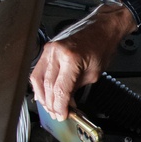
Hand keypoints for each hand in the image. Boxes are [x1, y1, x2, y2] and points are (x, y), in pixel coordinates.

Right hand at [29, 3, 134, 119]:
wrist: (102, 26)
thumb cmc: (102, 45)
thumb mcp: (94, 73)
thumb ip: (77, 88)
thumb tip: (68, 101)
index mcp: (70, 58)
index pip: (60, 90)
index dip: (59, 106)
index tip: (62, 115)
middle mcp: (56, 53)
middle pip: (47, 86)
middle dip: (51, 104)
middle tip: (56, 114)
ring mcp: (49, 49)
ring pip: (38, 79)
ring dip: (43, 96)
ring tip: (50, 107)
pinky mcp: (47, 49)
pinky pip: (38, 70)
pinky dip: (40, 84)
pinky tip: (44, 93)